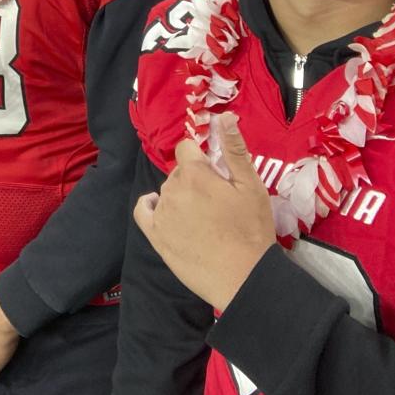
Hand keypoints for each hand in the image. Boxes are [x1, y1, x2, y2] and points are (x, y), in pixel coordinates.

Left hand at [133, 113, 274, 309]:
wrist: (243, 278)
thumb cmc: (251, 230)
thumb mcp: (251, 186)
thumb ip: (234, 149)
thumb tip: (224, 115)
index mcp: (194, 173)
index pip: (187, 149)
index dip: (202, 159)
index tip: (216, 175)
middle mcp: (172, 188)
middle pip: (178, 172)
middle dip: (194, 179)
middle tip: (217, 201)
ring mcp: (161, 213)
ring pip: (166, 192)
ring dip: (180, 196)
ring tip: (203, 216)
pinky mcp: (156, 236)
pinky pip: (143, 211)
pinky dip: (149, 206)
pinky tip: (159, 207)